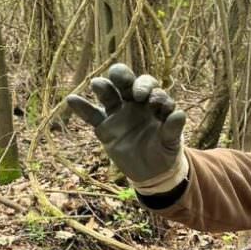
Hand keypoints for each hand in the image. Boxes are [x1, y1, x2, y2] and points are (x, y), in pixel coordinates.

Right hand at [66, 63, 187, 190]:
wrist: (151, 172)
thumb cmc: (163, 151)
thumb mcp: (171, 143)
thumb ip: (173, 129)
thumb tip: (179, 114)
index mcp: (152, 101)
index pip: (149, 86)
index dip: (149, 89)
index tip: (151, 101)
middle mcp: (133, 102)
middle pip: (126, 82)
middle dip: (124, 77)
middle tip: (124, 83)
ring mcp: (117, 113)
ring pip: (108, 94)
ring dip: (103, 87)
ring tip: (97, 84)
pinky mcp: (104, 127)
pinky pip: (91, 115)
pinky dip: (81, 107)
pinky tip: (72, 99)